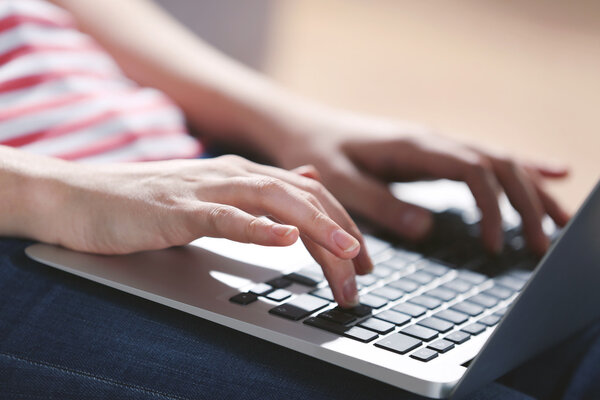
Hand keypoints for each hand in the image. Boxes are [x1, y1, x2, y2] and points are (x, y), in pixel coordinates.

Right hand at [33, 155, 372, 306]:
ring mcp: (203, 190)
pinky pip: (224, 217)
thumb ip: (257, 191)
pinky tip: (283, 239)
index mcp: (241, 175)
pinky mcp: (175, 210)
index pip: (308, 195)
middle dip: (340, 233)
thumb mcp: (210, 194)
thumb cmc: (142, 203)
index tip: (362, 258)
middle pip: (302, 199)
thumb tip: (303, 180)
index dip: (342, 223)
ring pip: (273, 202)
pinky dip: (257, 227)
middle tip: (364, 270)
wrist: (76, 196)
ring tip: (346, 252)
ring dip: (315, 227)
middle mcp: (230, 175)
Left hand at [274, 111, 569, 254]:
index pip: (471, 170)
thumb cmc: (316, 154)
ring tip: (559, 223)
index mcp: (413, 146)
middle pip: (497, 164)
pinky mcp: (434, 153)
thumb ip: (379, 204)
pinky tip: (552, 174)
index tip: (493, 245)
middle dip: (526, 203)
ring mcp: (436, 144)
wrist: (304, 129)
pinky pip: (486, 157)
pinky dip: (521, 167)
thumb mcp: (338, 182)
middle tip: (541, 247)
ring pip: (499, 160)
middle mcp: (432, 140)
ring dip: (531, 189)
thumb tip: (425, 228)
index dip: (491, 207)